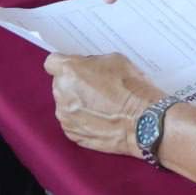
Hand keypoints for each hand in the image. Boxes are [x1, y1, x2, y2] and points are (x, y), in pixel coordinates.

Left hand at [46, 52, 160, 156]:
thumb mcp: (115, 60)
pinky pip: (72, 121)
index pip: (52, 62)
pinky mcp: (71, 134)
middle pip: (60, 84)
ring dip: (78, 102)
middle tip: (96, 86)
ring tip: (102, 105)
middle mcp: (62, 94)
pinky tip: (101, 118)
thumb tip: (86, 68)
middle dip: (74, 83)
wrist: (143, 121)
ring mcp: (65, 117)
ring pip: (66, 103)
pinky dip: (82, 119)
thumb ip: (92, 63)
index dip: (65, 64)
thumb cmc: (131, 88)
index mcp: (69, 72)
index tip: (75, 67)